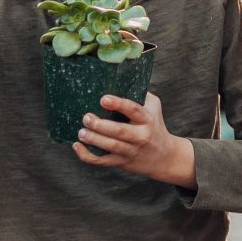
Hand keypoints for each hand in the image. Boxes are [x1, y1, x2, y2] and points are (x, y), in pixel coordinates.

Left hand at [75, 92, 195, 187]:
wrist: (165, 157)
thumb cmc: (155, 126)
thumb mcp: (154, 108)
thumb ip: (140, 95)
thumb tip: (119, 78)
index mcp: (147, 120)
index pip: (133, 110)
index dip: (118, 104)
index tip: (103, 99)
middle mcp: (140, 136)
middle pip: (119, 131)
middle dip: (100, 125)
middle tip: (86, 117)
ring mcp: (130, 151)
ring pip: (111, 146)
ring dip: (94, 139)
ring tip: (81, 132)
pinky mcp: (121, 162)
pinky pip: (102, 161)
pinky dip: (87, 155)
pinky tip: (77, 146)